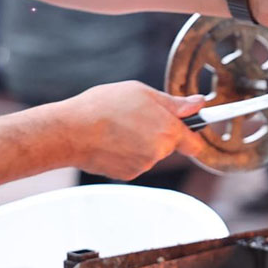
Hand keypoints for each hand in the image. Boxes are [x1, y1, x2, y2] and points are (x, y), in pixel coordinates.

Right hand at [54, 82, 205, 180]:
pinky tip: (111, 141)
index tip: (190, 130)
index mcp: (168, 130)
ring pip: (150, 153)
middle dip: (159, 133)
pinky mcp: (127, 174)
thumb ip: (174, 103)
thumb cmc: (103, 106)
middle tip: (137, 118)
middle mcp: (160, 151)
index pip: (195, 142)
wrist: (69, 131)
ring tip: (118, 128)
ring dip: (141, 143)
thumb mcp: (142, 93)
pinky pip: (134, 162)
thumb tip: (198, 104)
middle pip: (169, 145)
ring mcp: (143, 165)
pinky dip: (126, 154)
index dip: (192, 135)